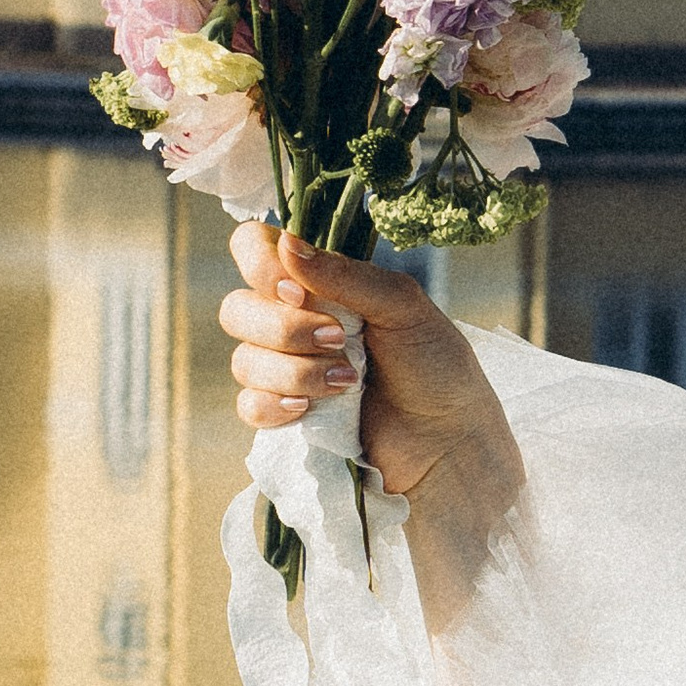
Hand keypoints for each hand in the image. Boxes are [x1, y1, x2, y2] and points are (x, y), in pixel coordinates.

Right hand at [220, 225, 513, 506]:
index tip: (297, 290)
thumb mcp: (403, 307)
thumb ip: (345, 276)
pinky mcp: (285, 415)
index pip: (253, 249)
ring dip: (296, 372)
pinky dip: (276, 405)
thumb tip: (286, 245)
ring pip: (244, 361)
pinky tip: (311, 410)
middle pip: (236, 310)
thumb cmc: (436, 366)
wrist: (448, 440)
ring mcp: (285, 369)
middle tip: (340, 340)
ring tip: (349, 382)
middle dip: (285, 329)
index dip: (260, 266)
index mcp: (319, 282)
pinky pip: (248, 405)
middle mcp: (293, 320)